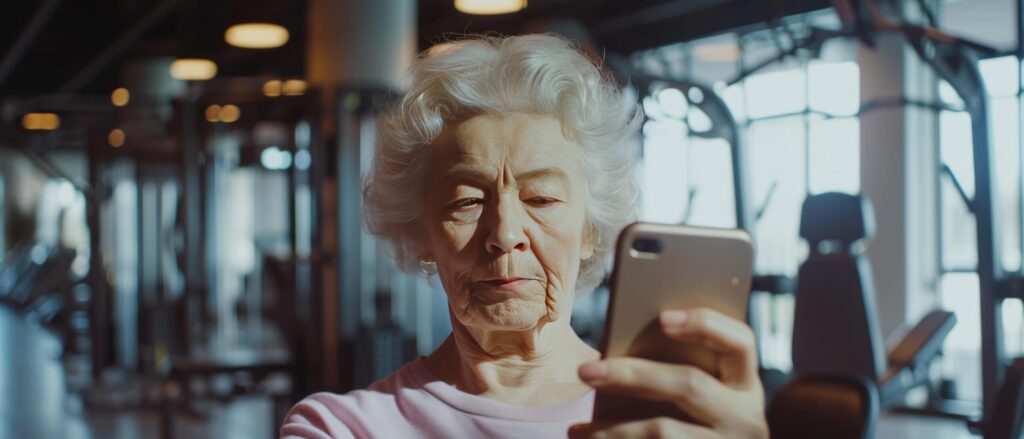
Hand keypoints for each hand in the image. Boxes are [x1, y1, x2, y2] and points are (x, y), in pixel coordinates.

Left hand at [569, 308, 767, 437]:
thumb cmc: (697, 428)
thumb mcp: (705, 401)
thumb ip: (678, 374)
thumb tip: (616, 354)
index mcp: (746, 386)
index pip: (740, 342)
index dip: (706, 325)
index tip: (662, 318)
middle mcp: (747, 418)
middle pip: (689, 385)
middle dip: (631, 376)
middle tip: (585, 372)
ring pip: (664, 432)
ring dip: (613, 430)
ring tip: (576, 429)